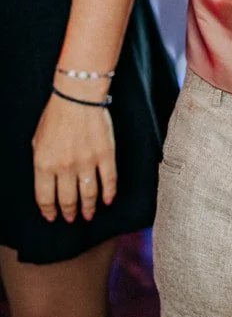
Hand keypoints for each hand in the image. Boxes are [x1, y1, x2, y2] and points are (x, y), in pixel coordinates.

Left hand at [33, 87, 116, 222]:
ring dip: (89, 208)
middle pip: (68, 200)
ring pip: (89, 194)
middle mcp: (65, 167)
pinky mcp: (106, 155)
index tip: (52, 217)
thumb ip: (42, 165)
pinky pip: (109, 180)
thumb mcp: (37, 142)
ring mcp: (87, 162)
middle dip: (69, 212)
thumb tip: (49, 183)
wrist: (77, 98)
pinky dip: (110, 193)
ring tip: (89, 214)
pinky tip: (108, 200)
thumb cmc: (55, 117)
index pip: (45, 197)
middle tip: (72, 218)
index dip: (49, 211)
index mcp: (44, 164)